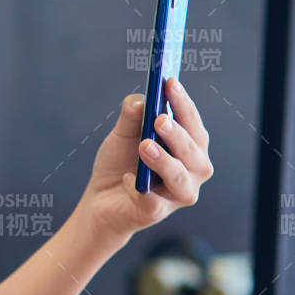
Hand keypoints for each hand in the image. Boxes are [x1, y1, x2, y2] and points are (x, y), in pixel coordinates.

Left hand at [77, 77, 213, 241]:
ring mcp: (177, 194)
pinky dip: (138, 189)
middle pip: (193, 151)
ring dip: (164, 160)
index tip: (170, 82)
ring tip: (145, 146)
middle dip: (177, 133)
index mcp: (189, 147)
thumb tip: (140, 101)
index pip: (192, 123)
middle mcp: (192, 171)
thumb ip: (131, 117)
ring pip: (180, 177)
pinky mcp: (156, 212)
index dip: (183, 103)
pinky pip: (152, 201)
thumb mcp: (122, 135)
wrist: (100, 200)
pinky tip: (126, 178)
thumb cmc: (120, 163)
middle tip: (159, 119)